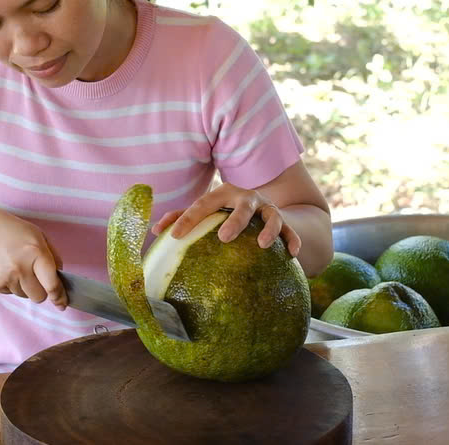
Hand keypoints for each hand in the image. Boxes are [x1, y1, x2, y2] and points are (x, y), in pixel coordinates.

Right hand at [0, 207, 67, 308]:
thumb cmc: (14, 232)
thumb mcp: (40, 237)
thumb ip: (53, 257)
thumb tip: (60, 278)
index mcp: (36, 253)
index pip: (51, 284)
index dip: (59, 297)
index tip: (62, 304)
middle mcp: (20, 268)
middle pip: (39, 297)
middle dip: (42, 290)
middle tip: (37, 277)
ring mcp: (5, 278)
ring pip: (25, 296)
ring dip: (26, 287)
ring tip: (18, 268)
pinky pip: (11, 293)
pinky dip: (13, 285)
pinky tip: (7, 269)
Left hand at [150, 183, 300, 256]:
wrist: (260, 205)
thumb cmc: (223, 211)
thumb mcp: (205, 210)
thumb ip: (181, 217)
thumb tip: (155, 231)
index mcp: (224, 194)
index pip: (203, 205)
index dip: (187, 219)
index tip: (174, 236)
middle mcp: (247, 198)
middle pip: (243, 207)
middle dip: (235, 221)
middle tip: (224, 237)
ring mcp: (267, 209)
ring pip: (272, 216)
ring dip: (269, 229)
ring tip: (263, 245)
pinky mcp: (284, 221)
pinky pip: (291, 231)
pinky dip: (293, 240)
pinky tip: (292, 254)